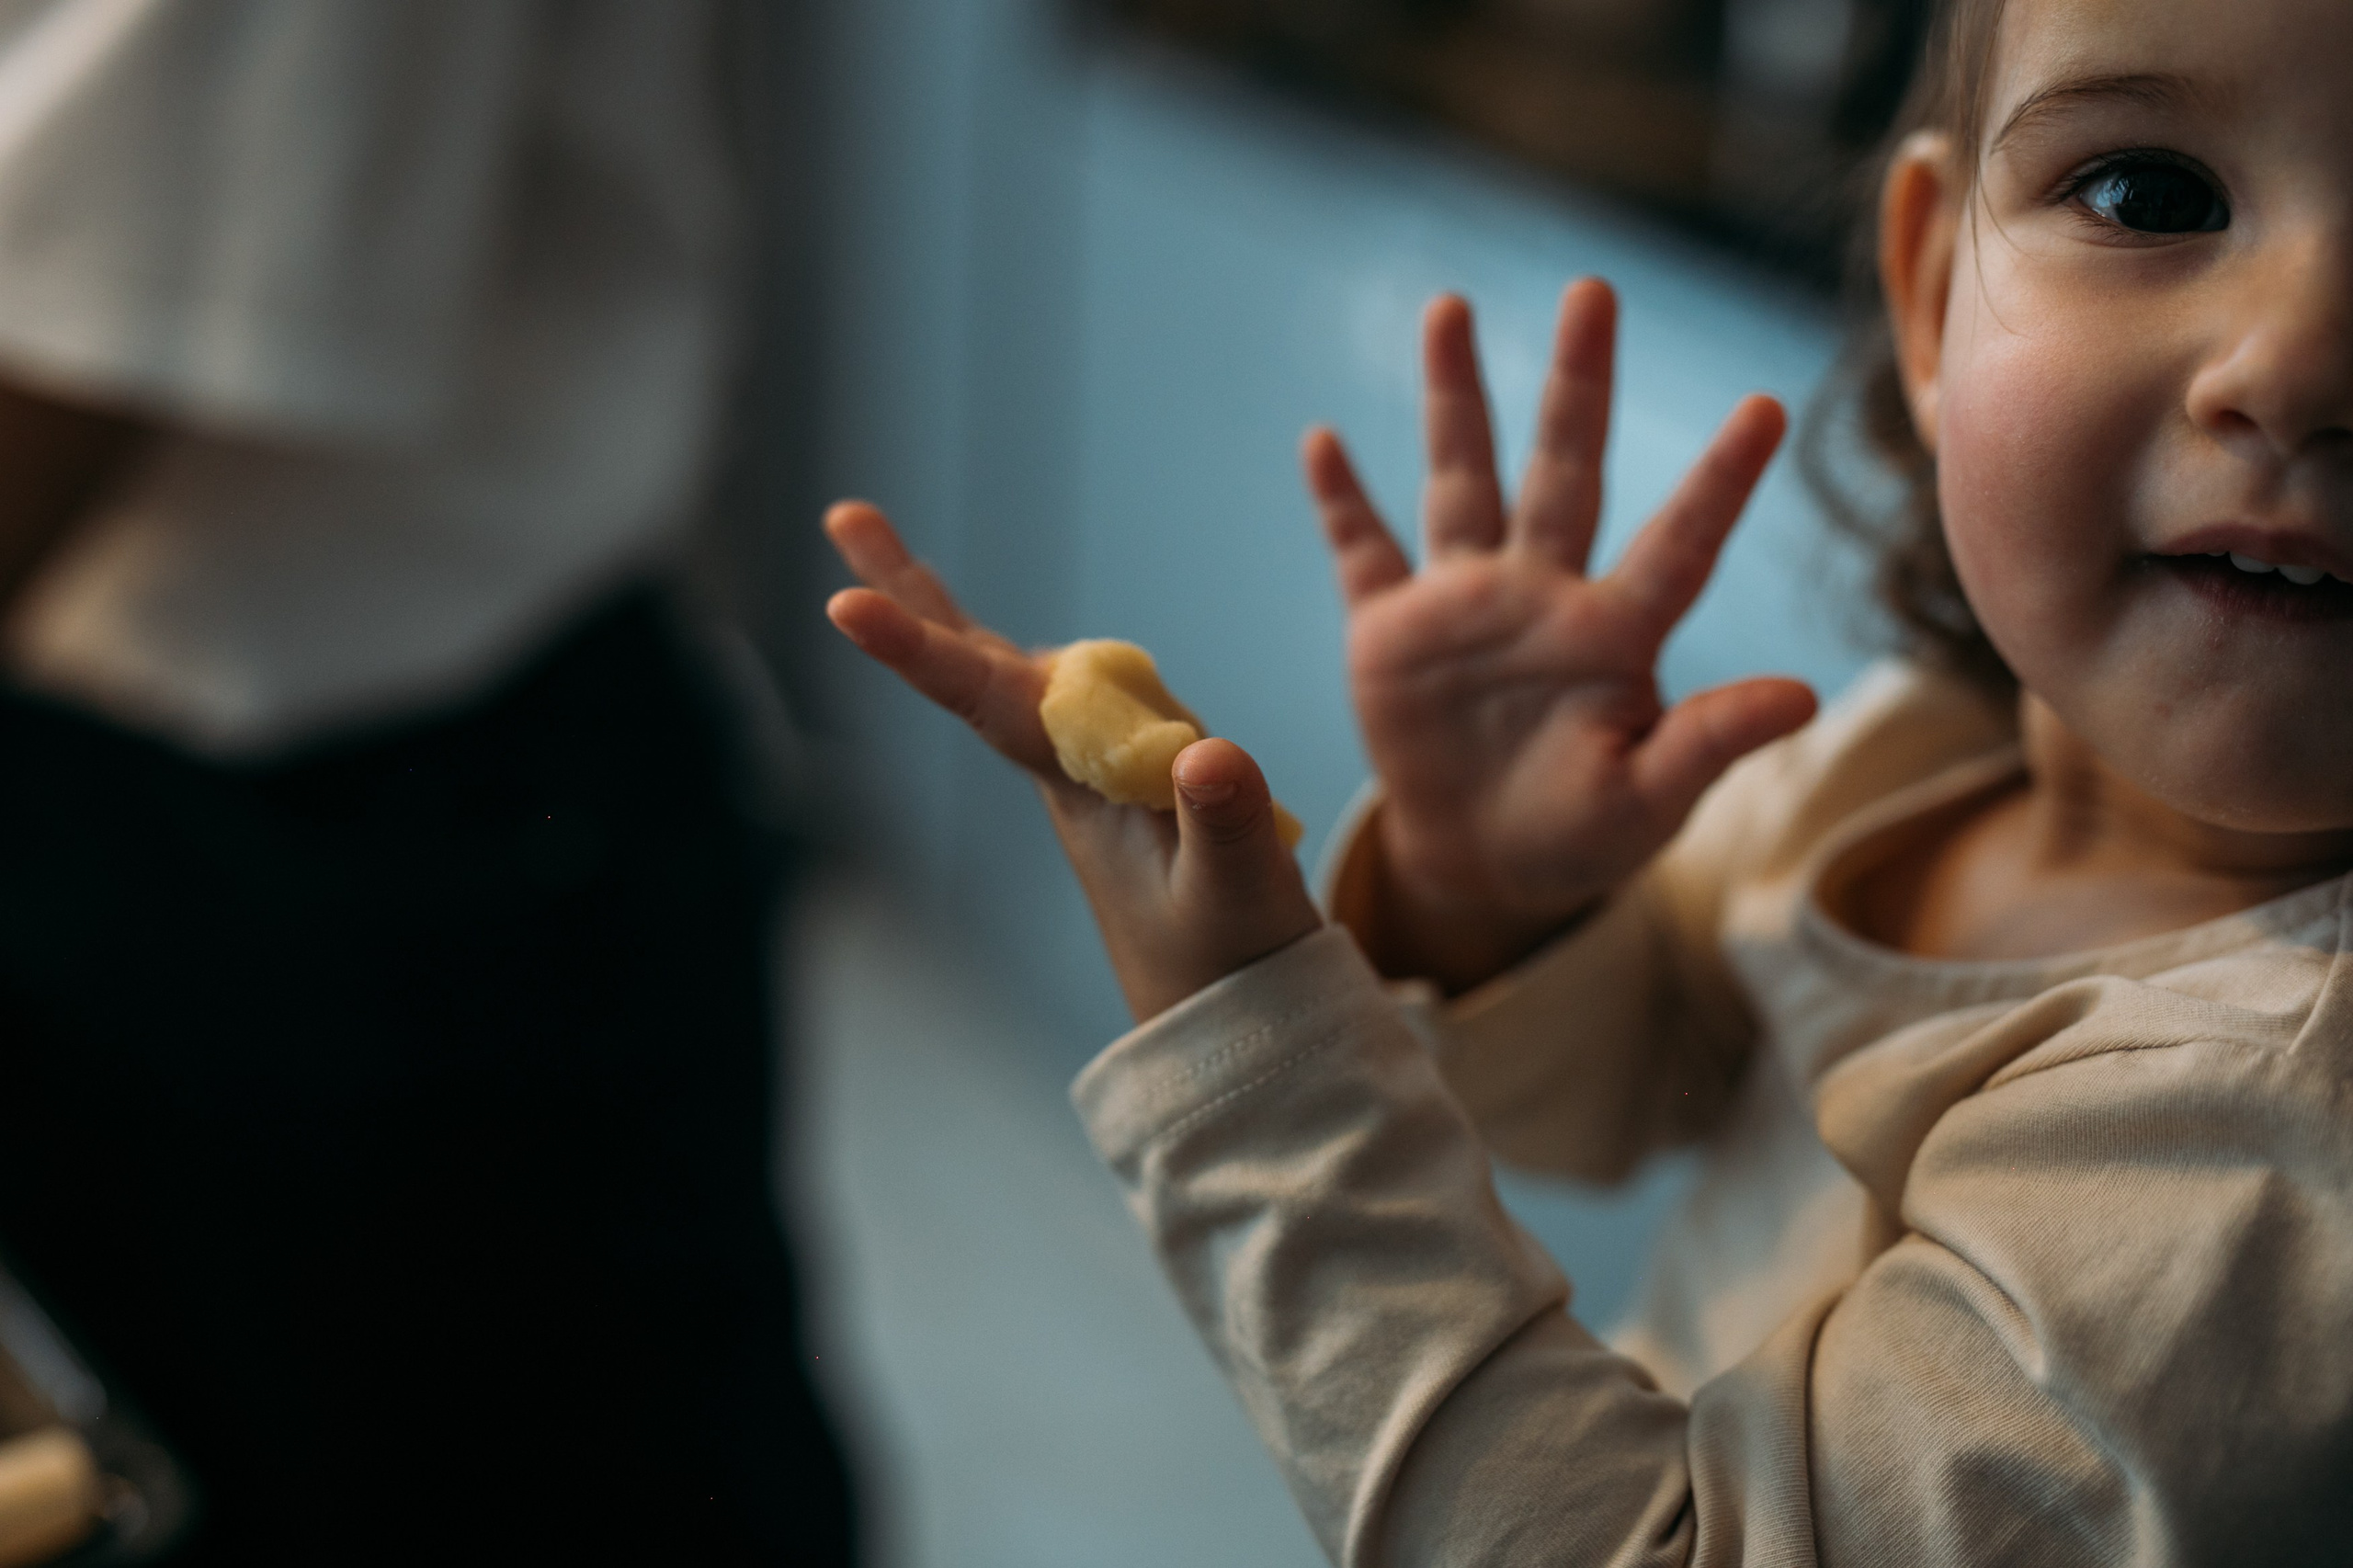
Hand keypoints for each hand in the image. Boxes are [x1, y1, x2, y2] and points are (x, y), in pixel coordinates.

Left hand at [824, 502, 1322, 1021]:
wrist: (1230, 1025)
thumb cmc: (1229, 963)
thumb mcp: (1242, 895)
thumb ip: (1229, 824)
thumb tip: (1206, 753)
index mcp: (1079, 788)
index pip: (989, 705)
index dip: (918, 650)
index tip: (843, 606)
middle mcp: (1066, 773)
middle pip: (975, 667)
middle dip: (910, 594)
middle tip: (844, 515)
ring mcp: (1087, 779)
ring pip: (1013, 677)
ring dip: (951, 618)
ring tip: (886, 559)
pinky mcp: (1117, 786)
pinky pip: (1067, 703)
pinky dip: (1042, 663)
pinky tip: (1045, 657)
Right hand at [1307, 280, 1816, 991]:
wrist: (1482, 862)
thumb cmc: (1581, 832)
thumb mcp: (1648, 802)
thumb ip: (1709, 744)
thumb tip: (1804, 696)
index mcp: (1615, 634)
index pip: (1678, 543)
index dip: (1720, 481)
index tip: (1766, 408)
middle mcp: (1543, 593)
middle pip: (1565, 469)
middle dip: (1578, 384)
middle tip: (1595, 292)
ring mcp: (1464, 603)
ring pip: (1462, 479)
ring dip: (1455, 398)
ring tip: (1451, 307)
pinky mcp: (1392, 630)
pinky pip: (1364, 551)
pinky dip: (1341, 501)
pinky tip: (1321, 441)